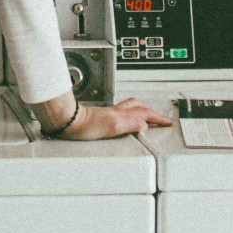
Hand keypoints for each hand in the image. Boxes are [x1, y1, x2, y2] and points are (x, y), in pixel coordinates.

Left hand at [56, 95, 175, 139]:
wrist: (65, 121)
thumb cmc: (83, 125)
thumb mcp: (112, 127)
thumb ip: (131, 124)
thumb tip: (146, 124)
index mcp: (121, 114)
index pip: (145, 114)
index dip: (157, 118)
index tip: (167, 122)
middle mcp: (115, 112)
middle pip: (137, 105)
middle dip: (150, 110)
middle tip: (158, 117)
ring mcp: (106, 113)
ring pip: (128, 107)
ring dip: (139, 110)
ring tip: (145, 116)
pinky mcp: (98, 117)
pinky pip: (118, 112)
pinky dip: (126, 114)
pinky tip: (123, 119)